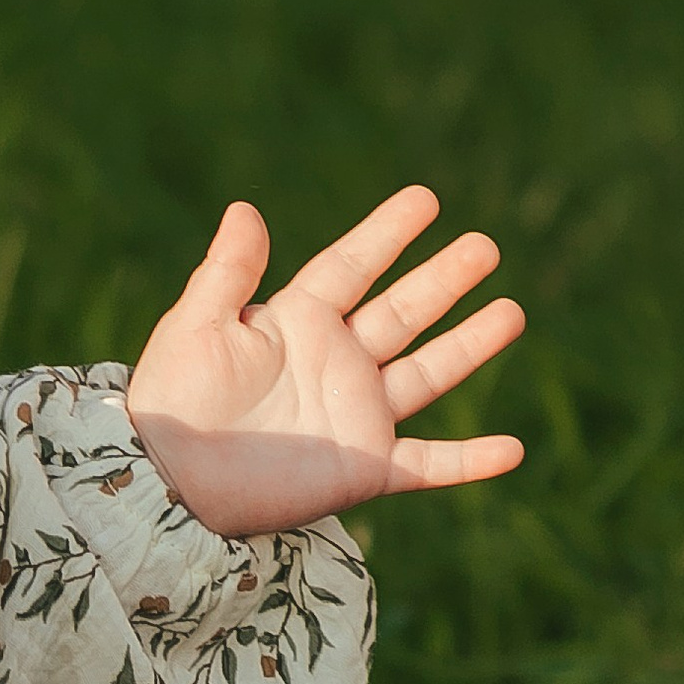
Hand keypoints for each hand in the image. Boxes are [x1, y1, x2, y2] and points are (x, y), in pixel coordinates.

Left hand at [126, 186, 524, 538]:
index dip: (387, 234)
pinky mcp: (363, 468)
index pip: (351, 267)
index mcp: (296, 323)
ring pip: (427, 373)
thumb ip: (227, 272)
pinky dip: (470, 461)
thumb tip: (246, 209)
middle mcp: (334, 363)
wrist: (169, 484)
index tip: (426, 200)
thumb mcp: (194, 327)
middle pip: (402, 312)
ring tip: (514, 312)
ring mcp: (354, 415)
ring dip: (470, 345)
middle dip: (444, 280)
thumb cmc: (172, 403)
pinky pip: (428, 464)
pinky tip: (512, 449)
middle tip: (486, 245)